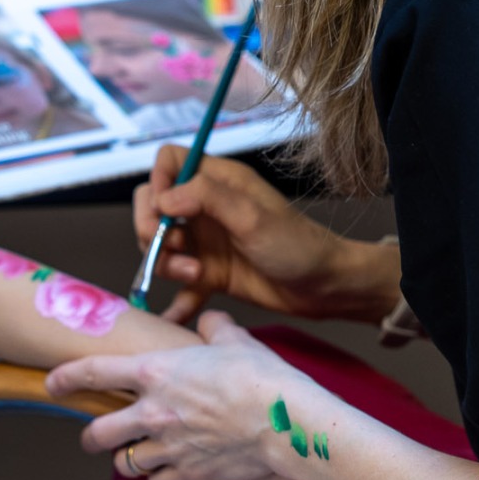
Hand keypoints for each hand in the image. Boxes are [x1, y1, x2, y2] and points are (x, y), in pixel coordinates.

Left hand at [47, 311, 298, 479]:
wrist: (285, 422)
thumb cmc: (261, 377)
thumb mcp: (235, 340)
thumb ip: (214, 329)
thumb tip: (209, 320)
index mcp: (155, 372)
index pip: (93, 372)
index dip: (66, 378)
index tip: (52, 384)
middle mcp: (152, 412)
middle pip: (98, 433)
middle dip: (91, 437)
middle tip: (94, 437)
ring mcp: (167, 447)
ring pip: (125, 464)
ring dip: (127, 460)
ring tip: (135, 456)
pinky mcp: (187, 473)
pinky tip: (169, 472)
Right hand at [135, 147, 392, 323]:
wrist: (324, 288)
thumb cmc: (297, 245)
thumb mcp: (252, 216)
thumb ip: (206, 198)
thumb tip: (163, 199)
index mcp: (219, 182)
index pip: (169, 162)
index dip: (158, 182)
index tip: (164, 210)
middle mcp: (206, 208)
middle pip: (154, 206)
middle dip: (154, 229)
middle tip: (176, 249)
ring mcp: (206, 242)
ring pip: (161, 246)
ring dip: (167, 263)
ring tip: (197, 275)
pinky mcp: (210, 274)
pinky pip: (179, 285)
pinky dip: (174, 300)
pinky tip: (174, 317)